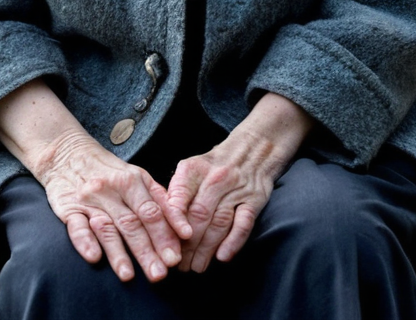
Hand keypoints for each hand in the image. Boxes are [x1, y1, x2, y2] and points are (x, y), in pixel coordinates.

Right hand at [35, 129, 192, 281]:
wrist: (67, 153)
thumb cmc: (108, 169)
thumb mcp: (135, 175)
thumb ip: (158, 198)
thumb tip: (182, 226)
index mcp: (131, 179)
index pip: (151, 211)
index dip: (165, 234)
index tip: (176, 256)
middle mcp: (110, 189)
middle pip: (132, 223)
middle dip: (147, 250)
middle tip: (160, 274)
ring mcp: (88, 200)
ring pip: (106, 228)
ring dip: (118, 253)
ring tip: (129, 275)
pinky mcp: (68, 209)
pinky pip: (76, 226)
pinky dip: (85, 241)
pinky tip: (94, 256)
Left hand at [166, 92, 312, 272]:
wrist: (254, 148)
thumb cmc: (215, 164)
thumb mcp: (191, 168)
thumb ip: (177, 191)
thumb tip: (160, 219)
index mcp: (195, 169)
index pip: (179, 197)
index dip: (173, 222)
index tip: (166, 243)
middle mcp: (216, 178)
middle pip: (199, 216)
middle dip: (187, 245)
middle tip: (179, 267)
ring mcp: (237, 189)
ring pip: (219, 223)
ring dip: (206, 250)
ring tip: (196, 268)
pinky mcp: (255, 200)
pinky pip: (244, 223)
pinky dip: (233, 242)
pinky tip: (222, 257)